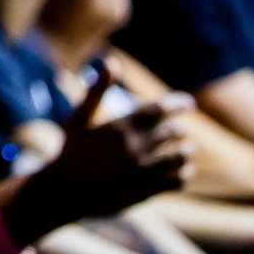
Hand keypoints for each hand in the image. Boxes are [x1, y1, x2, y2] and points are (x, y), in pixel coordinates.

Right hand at [34, 63, 191, 220]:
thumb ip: (98, 90)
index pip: (160, 109)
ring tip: (185, 149)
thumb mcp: (79, 118)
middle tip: (178, 130)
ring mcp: (142, 170)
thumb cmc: (72, 151)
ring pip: (180, 156)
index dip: (178, 104)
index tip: (188, 104)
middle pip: (173, 132)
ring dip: (185, 151)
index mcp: (121, 127)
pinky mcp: (147, 191)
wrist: (66, 191)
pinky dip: (184, 174)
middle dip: (178, 129)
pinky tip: (181, 171)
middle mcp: (134, 147)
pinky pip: (178, 180)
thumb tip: (112, 61)